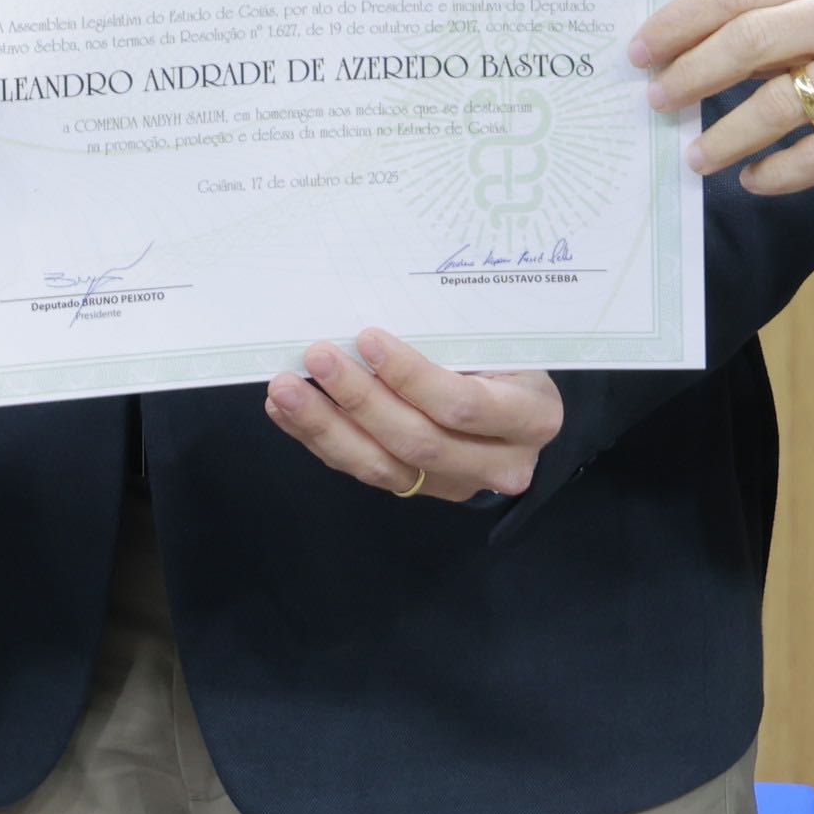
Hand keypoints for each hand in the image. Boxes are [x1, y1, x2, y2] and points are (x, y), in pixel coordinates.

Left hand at [264, 329, 560, 501]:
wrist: (518, 407)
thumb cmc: (505, 358)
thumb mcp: (496, 341)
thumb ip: (449, 338)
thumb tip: (368, 322)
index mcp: (529, 416)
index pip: (462, 403)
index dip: (411, 376)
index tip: (367, 338)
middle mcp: (500, 463)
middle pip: (418, 441)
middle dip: (359, 399)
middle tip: (316, 358)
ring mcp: (457, 484)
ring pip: (384, 466)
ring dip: (326, 426)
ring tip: (284, 391)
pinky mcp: (420, 491)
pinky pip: (365, 470)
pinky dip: (322, 439)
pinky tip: (288, 412)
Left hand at [630, 0, 813, 186]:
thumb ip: (768, 12)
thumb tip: (674, 48)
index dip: (680, 21)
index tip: (639, 53)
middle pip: (751, 40)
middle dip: (692, 75)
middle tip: (657, 102)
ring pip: (782, 104)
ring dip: (726, 135)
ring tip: (695, 155)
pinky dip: (777, 173)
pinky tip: (752, 179)